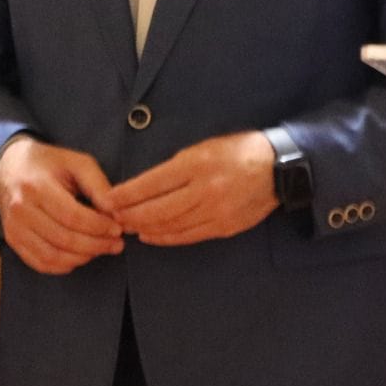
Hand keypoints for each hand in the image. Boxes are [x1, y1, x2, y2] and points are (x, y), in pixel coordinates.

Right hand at [0, 137, 123, 274]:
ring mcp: (14, 227)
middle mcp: (21, 209)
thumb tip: (115, 212)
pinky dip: (63, 266)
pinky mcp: (12, 240)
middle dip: (96, 245)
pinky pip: (41, 263)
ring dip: (82, 258)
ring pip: (53, 256)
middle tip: (116, 244)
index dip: (99, 227)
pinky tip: (78, 255)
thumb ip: (98, 185)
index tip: (117, 228)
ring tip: (100, 249)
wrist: (9, 167)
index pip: (73, 217)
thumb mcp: (76, 163)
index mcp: (36, 186)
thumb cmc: (48, 165)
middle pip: (65, 239)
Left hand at [106, 131, 276, 245]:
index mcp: (195, 165)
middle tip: (113, 217)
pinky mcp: (225, 227)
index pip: (152, 183)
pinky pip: (189, 235)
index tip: (108, 199)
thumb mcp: (200, 148)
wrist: (277, 168)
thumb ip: (174, 168)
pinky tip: (151, 236)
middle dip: (131, 215)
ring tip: (127, 226)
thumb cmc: (234, 151)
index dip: (127, 194)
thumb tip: (143, 186)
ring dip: (145, 228)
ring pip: (172, 225)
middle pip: (158, 209)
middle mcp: (205, 190)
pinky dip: (167, 237)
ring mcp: (216, 212)